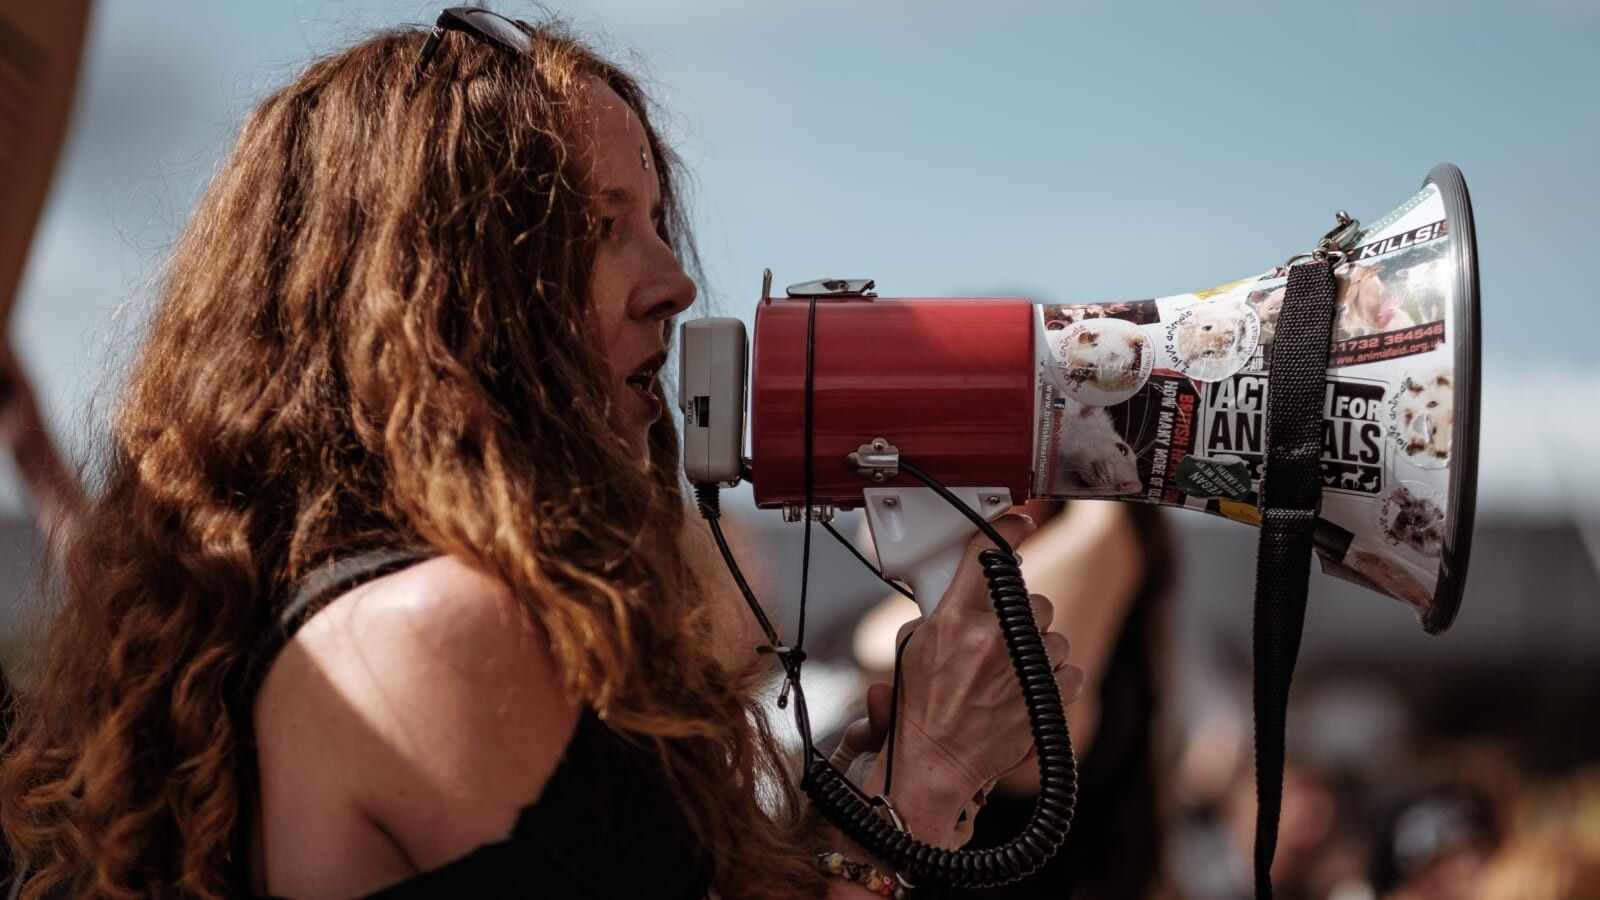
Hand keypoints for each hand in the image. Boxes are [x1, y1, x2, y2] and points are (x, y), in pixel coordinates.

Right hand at [853, 515, 1084, 845]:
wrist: (935, 764)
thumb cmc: (920, 712)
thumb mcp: (913, 648)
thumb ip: (941, 611)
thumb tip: (964, 589)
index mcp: (954, 619)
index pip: (988, 554)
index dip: (1008, 529)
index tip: (1019, 522)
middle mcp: (992, 638)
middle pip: (1031, 598)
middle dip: (1020, 614)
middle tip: (999, 636)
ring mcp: (1022, 669)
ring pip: (1053, 635)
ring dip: (1036, 649)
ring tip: (1010, 671)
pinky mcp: (1044, 698)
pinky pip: (1069, 670)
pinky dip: (1054, 679)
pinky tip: (1028, 689)